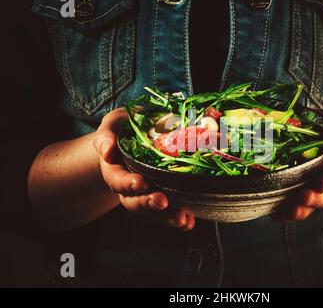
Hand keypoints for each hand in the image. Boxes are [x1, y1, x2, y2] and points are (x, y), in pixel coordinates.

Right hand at [93, 108, 195, 230]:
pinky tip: (189, 222)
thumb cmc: (124, 128)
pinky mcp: (161, 199)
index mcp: (114, 169)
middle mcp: (127, 188)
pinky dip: (179, 220)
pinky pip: (166, 214)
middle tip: (163, 202)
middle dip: (148, 204)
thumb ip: (106, 135)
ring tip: (181, 219)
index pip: (117, 180)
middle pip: (134, 202)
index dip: (129, 184)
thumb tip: (108, 151)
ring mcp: (144, 196)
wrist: (136, 139)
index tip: (143, 183)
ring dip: (165, 218)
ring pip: (151, 213)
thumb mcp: (113, 124)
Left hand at [272, 111, 322, 220]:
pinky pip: (288, 210)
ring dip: (301, 210)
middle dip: (315, 198)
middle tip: (305, 196)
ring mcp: (309, 192)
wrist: (314, 144)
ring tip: (292, 210)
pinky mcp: (291, 198)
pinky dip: (283, 215)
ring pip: (308, 206)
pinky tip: (277, 215)